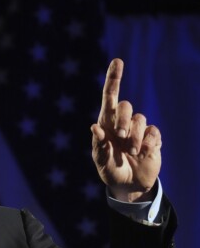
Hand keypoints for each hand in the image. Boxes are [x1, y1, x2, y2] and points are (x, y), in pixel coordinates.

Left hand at [91, 58, 160, 201]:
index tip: (117, 62)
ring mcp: (138, 130)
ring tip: (131, 152)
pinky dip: (148, 143)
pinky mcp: (153, 138)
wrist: (128, 185)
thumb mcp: (100, 161)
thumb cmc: (110, 171)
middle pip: (126, 106)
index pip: (110, 97)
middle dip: (123, 120)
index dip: (114, 79)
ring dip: (134, 137)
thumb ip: (98, 146)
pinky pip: (153, 132)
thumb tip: (94, 127)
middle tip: (120, 136)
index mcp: (106, 124)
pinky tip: (143, 153)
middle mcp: (122, 123)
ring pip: (141, 119)